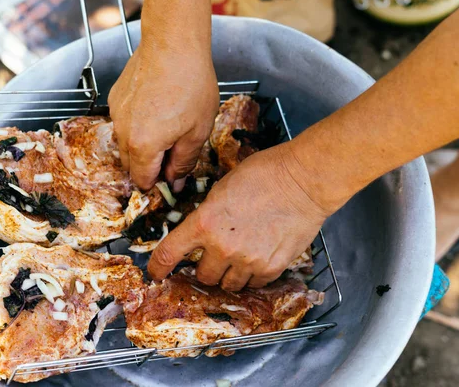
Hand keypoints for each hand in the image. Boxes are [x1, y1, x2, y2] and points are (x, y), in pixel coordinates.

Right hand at [108, 42, 218, 190]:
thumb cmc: (191, 86)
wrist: (174, 44)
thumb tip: (174, 184)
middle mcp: (122, 133)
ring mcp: (116, 114)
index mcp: (142, 146)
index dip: (158, 184)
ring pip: (126, 144)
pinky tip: (157, 109)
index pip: (142, 181)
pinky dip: (137, 125)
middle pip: (131, 165)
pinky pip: (124, 123)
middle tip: (175, 151)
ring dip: (143, 145)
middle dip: (150, 166)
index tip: (172, 177)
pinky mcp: (115, 98)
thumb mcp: (197, 132)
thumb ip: (183, 164)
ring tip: (167, 126)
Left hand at [148, 144, 343, 290]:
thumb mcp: (221, 188)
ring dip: (228, 274)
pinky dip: (251, 275)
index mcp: (204, 222)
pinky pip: (253, 284)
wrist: (302, 181)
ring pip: (228, 284)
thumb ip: (207, 215)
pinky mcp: (271, 268)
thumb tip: (201, 231)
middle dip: (205, 267)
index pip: (170, 253)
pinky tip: (257, 258)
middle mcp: (222, 247)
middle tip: (215, 255)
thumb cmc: (263, 175)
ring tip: (239, 256)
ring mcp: (247, 261)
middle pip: (202, 275)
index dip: (159, 267)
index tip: (156, 273)